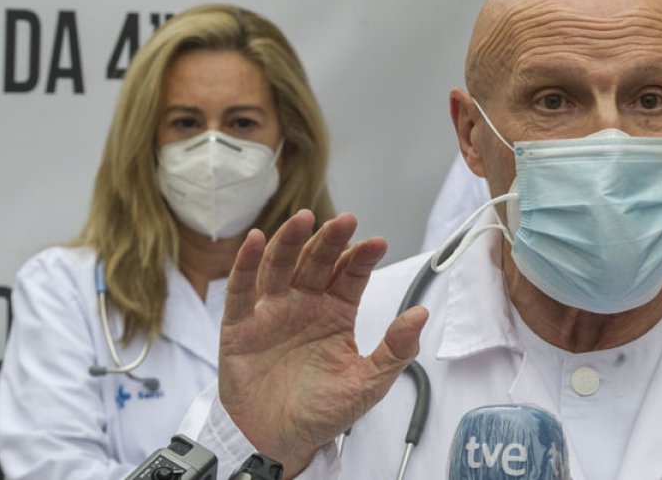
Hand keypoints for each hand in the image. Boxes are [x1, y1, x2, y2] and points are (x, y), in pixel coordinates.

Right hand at [218, 210, 428, 473]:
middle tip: (344, 221)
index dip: (362, 258)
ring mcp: (272, 311)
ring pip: (281, 267)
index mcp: (336, 312)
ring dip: (290, 241)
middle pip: (317, 263)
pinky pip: (242, 291)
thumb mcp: (368, 383)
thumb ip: (395, 350)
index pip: (351, 275)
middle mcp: (305, 304)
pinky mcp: (240, 326)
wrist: (278, 441)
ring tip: (304, 220)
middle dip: (330, 241)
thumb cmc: (323, 411)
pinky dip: (246, 264)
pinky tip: (256, 240)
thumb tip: (421, 314)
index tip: (377, 243)